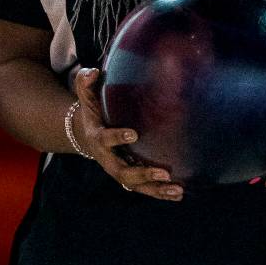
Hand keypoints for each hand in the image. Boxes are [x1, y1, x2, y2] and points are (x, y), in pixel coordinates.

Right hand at [72, 67, 183, 200]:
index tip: (134, 133)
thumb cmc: (92, 112)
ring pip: (136, 186)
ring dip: (157, 190)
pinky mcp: (130, 178)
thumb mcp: (86, 96)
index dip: (118, 137)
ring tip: (178, 190)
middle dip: (143, 174)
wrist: (86, 136)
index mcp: (98, 138)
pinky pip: (144, 189)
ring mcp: (119, 171)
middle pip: (123, 172)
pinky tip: (180, 193)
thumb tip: (93, 71)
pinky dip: (160, 193)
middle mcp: (108, 159)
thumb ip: (85, 82)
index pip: (106, 139)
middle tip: (163, 173)